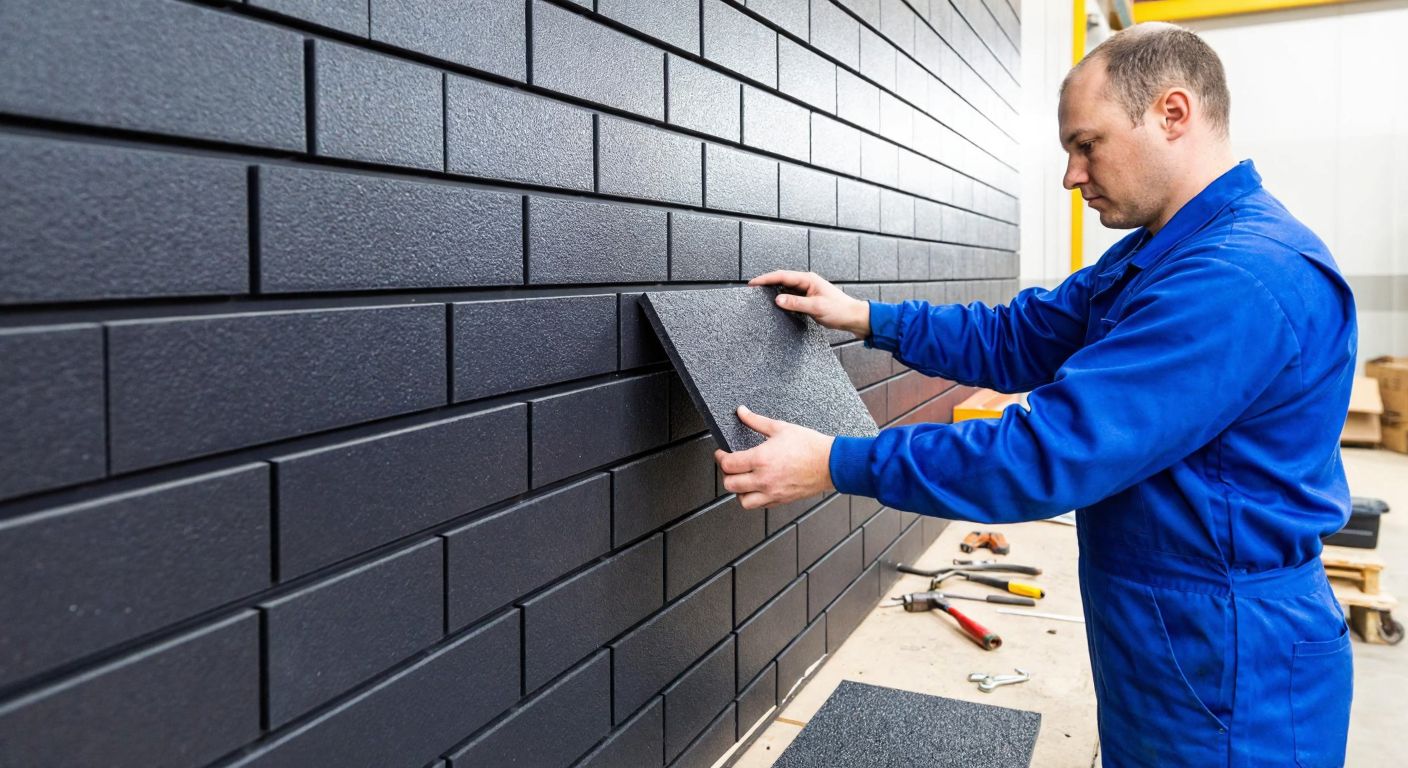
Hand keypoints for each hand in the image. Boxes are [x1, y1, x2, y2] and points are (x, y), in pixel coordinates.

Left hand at [715, 406, 835, 509]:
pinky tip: (757, 487)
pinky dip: (753, 498)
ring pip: (742, 500)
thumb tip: (741, 412)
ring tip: (741, 479)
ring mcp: (772, 492)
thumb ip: (756, 420)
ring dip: (737, 490)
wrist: (831, 463)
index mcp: (761, 459)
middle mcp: (764, 479)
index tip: (721, 453)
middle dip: (726, 473)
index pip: (728, 464)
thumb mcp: (780, 427)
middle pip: (730, 484)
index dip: (720, 457)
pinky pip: (759, 505)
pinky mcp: (780, 500)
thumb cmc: (809, 445)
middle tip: (729, 465)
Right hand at [749, 271, 870, 337]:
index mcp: (808, 279)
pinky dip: (782, 299)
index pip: (782, 276)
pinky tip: (775, 305)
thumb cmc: (839, 310)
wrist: (853, 317)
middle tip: (751, 290)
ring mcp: (807, 290)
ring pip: (785, 288)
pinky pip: (791, 297)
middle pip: (781, 280)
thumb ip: (796, 304)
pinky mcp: (808, 299)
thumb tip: (777, 300)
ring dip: (773, 291)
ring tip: (759, 296)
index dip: (765, 279)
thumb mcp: (816, 308)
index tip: (752, 283)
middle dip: (766, 283)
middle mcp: (806, 282)